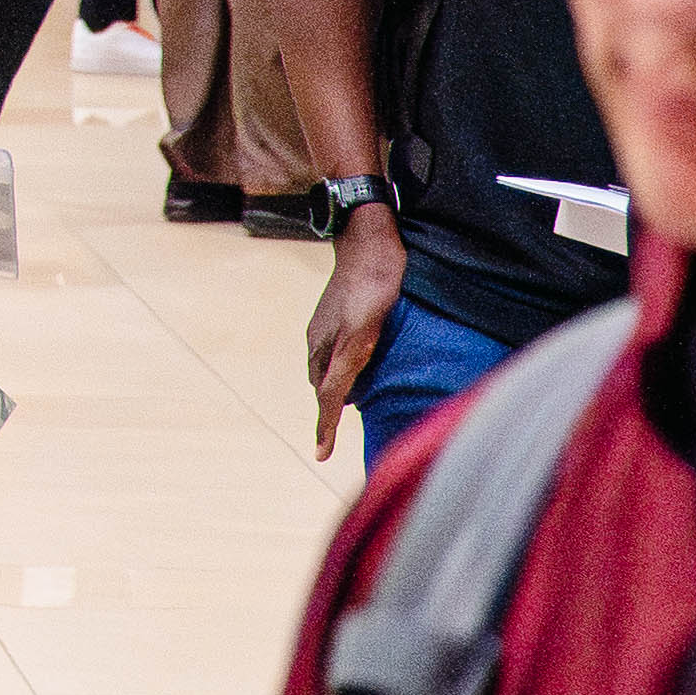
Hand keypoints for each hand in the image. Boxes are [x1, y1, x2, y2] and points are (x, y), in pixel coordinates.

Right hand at [306, 208, 408, 459]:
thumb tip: (333, 402)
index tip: (321, 456)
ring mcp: (327, 325)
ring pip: (327, 368)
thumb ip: (345, 367)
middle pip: (322, 386)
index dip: (325, 427)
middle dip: (328, 411)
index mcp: (324, 347)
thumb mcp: (363, 332)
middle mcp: (320, 340)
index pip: (326, 397)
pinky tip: (359, 366)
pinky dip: (342, 368)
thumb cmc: (376, 286)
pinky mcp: (337, 314)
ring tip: (352, 406)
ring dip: (336, 388)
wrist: (370, 238)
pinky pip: (334, 352)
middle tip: (338, 436)